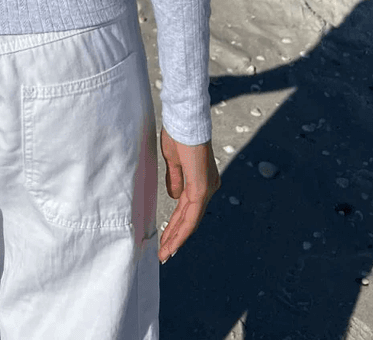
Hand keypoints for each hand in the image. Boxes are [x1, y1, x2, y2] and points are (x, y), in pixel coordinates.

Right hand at [159, 127, 219, 261]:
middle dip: (175, 236)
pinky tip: (172, 242)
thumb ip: (176, 180)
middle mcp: (208, 186)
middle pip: (190, 218)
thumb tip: (174, 197)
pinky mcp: (202, 188)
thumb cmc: (178, 133)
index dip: (176, 224)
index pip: (188, 208)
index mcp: (201, 179)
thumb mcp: (174, 160)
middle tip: (164, 253)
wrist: (184, 119)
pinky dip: (181, 230)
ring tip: (164, 253)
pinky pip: (191, 215)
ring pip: (191, 220)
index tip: (165, 238)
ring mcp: (207, 188)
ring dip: (176, 238)